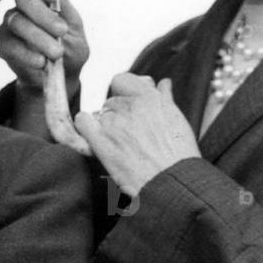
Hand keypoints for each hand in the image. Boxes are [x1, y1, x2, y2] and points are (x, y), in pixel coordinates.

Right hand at [0, 0, 89, 92]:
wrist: (63, 76)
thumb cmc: (70, 47)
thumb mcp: (74, 25)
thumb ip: (63, 3)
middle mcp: (21, 6)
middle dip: (43, 14)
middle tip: (61, 31)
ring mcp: (9, 24)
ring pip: (17, 22)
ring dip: (39, 38)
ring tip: (56, 53)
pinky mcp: (3, 44)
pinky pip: (11, 45)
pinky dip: (27, 54)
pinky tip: (41, 62)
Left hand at [75, 74, 199, 196]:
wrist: (172, 183)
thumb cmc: (179, 156)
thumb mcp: (177, 120)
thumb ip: (166, 97)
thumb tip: (164, 83)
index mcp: (149, 97)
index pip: (122, 80)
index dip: (124, 90)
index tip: (130, 102)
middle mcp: (129, 106)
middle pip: (112, 100)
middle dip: (119, 113)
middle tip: (131, 133)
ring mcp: (113, 122)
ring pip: (100, 113)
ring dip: (107, 125)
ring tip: (122, 144)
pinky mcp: (100, 141)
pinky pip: (83, 121)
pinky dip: (87, 127)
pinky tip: (96, 137)